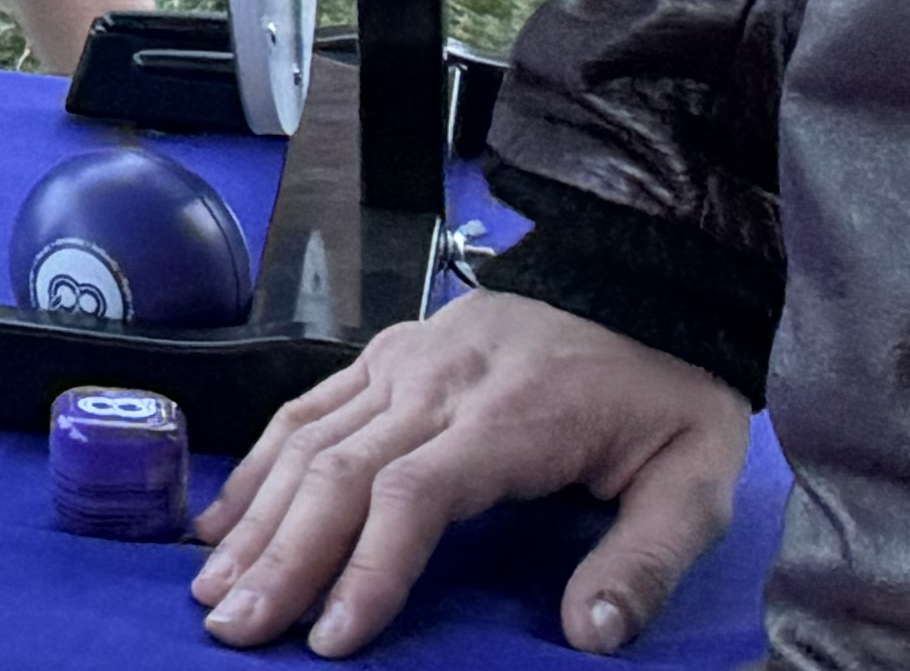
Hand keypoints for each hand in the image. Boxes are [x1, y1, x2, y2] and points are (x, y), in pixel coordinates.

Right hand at [190, 290, 748, 655]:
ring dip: (253, 519)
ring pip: (304, 441)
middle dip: (279, 558)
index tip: (331, 638)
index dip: (365, 569)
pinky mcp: (383, 352)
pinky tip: (224, 518)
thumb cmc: (665, 389)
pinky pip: (304, 408)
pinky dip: (256, 464)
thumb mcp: (696, 479)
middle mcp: (435, 383)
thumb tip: (588, 635)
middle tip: (233, 630)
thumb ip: (645, 562)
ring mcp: (399, 361)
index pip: (412, 496)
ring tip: (213, 588)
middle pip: (336, 475)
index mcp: (507, 418)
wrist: (639, 275)